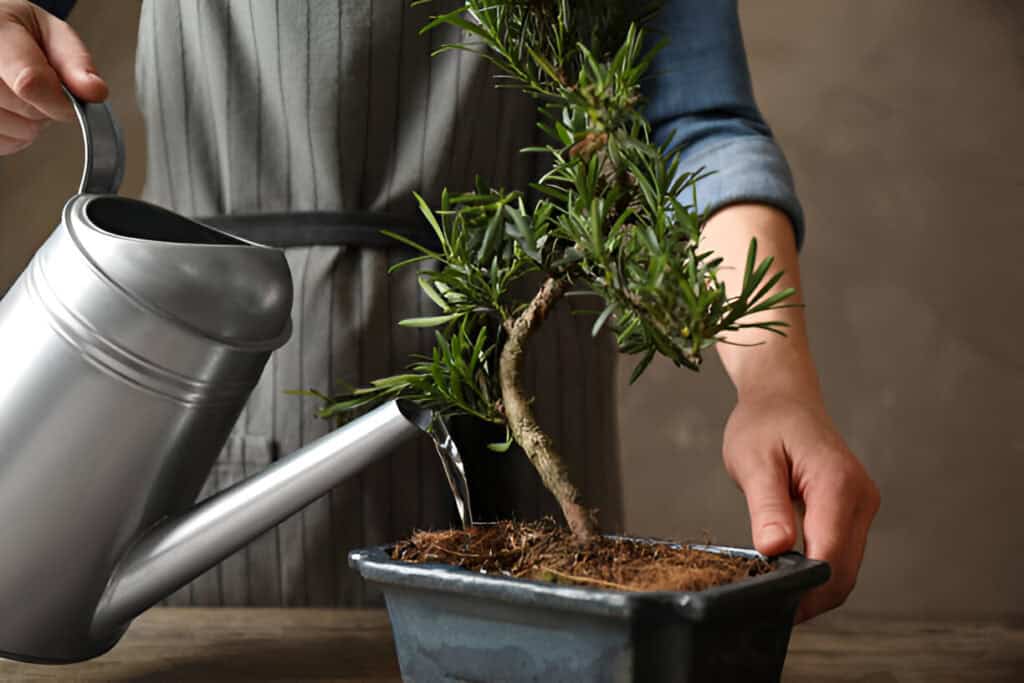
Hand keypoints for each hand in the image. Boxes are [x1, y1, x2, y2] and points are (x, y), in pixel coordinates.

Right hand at [0, 0, 105, 154]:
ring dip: (29, 121)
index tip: (71, 100)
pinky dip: (14, 134)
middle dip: (45, 105)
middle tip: (38, 85)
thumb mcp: (50, 32)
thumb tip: (95, 91)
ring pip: (17, 132)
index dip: (59, 100)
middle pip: (27, 111)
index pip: (30, 82)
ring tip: (17, 93)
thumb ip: (75, 61)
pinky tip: (7, 109)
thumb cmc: (17, 33)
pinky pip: (4, 144)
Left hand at [722, 388, 880, 622]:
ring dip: (815, 588)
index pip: (830, 556)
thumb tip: (775, 549)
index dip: (804, 589)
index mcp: (837, 483)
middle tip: (767, 610)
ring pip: (846, 568)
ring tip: (773, 595)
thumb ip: (766, 506)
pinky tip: (788, 576)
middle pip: (844, 571)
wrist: (782, 397)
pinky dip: (819, 571)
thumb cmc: (764, 422)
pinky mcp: (854, 511)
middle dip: (810, 596)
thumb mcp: (753, 460)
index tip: (772, 606)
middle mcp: (860, 497)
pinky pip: (841, 554)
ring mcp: (862, 505)